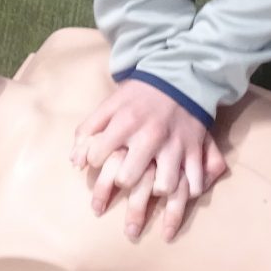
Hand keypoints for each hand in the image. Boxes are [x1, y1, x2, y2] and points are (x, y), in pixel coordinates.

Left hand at [71, 79, 228, 240]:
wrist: (178, 78)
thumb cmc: (138, 96)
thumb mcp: (109, 104)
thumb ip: (88, 130)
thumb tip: (75, 163)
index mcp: (125, 123)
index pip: (99, 154)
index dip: (94, 160)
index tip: (98, 161)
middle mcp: (150, 136)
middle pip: (129, 178)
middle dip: (122, 182)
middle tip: (123, 180)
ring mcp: (175, 145)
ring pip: (164, 186)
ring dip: (157, 192)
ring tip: (152, 191)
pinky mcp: (195, 150)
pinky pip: (194, 182)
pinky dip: (188, 191)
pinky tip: (179, 190)